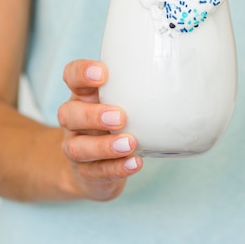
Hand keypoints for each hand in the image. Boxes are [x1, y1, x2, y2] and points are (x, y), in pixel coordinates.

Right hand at [58, 60, 141, 200]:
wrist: (91, 169)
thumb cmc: (111, 124)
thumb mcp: (119, 101)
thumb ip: (136, 87)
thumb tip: (175, 72)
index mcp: (82, 96)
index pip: (71, 76)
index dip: (82, 73)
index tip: (103, 73)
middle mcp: (73, 121)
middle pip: (69, 113)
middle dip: (93, 115)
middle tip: (121, 116)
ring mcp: (76, 147)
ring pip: (78, 147)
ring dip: (104, 146)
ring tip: (130, 143)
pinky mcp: (86, 173)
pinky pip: (97, 172)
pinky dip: (117, 168)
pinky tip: (134, 163)